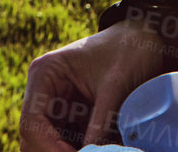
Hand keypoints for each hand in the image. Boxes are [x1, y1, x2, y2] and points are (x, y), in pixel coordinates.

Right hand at [20, 16, 164, 150]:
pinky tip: (100, 148)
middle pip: (35, 137)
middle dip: (57, 151)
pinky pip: (69, 142)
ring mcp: (57, 104)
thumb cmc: (129, 50)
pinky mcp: (73, 115)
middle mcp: (44, 91)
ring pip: (51, 143)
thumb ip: (100, 123)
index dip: (48, 147)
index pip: (32, 122)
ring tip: (98, 149)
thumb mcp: (116, 86)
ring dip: (70, 149)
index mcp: (45, 73)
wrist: (145, 38)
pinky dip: (81, 147)